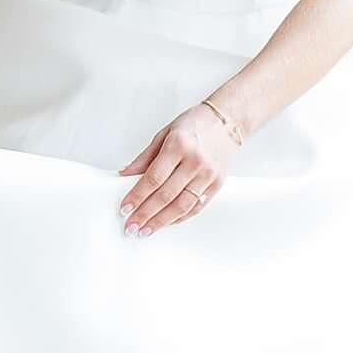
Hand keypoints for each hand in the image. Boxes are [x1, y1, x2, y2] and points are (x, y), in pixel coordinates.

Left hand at [119, 101, 236, 231]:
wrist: (227, 122)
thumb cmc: (195, 124)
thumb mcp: (165, 133)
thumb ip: (145, 156)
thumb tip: (125, 174)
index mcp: (179, 146)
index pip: (153, 178)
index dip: (137, 196)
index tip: (125, 208)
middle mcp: (195, 161)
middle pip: (166, 195)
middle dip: (146, 214)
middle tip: (131, 227)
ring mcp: (208, 174)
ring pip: (182, 205)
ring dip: (162, 221)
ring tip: (146, 230)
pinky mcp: (217, 184)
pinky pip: (197, 206)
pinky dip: (180, 217)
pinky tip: (167, 222)